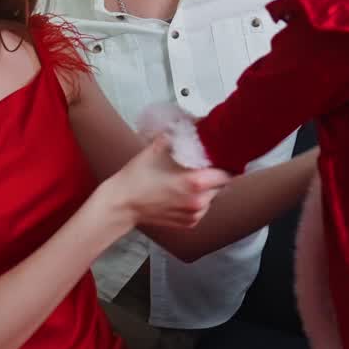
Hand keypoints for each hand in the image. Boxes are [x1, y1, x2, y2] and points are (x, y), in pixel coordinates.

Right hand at [105, 136, 230, 228]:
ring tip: (188, 179)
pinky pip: (202, 208)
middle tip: (201, 165)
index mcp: (195, 183)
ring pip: (212, 197)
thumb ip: (179, 135)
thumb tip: (194, 124)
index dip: (224, 162)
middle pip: (221, 185)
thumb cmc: (137, 178)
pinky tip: (182, 191)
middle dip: (213, 174)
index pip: (227, 172)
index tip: (219, 156)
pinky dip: (197, 199)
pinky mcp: (189, 223)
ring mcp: (194, 215)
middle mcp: (199, 202)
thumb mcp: (158, 148)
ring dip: (206, 188)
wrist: (122, 204)